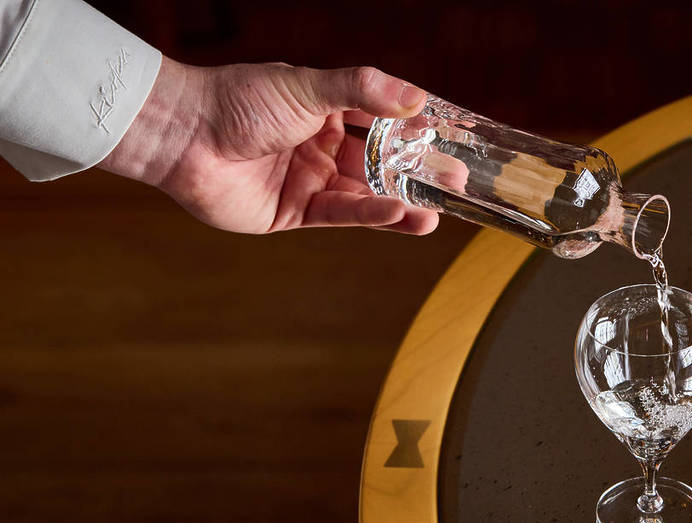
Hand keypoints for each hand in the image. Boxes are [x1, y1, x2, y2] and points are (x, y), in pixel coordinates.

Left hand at [99, 58, 438, 235]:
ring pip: (367, 194)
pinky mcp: (296, 211)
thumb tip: (416, 98)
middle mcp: (322, 146)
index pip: (383, 120)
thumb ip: (362, 90)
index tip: (452, 138)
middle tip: (456, 180)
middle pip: (381, 162)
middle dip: (418, 172)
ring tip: (439, 208)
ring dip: (403, 201)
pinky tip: (401, 213)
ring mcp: (310, 180)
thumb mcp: (307, 86)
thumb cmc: (237, 100)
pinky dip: (372, 215)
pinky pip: (342, 214)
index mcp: (326, 110)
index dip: (416, 131)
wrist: (183, 135)